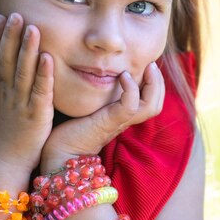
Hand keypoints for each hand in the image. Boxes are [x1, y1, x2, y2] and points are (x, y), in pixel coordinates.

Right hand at [0, 13, 53, 175]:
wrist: (4, 165)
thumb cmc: (7, 137)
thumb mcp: (3, 108)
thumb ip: (4, 89)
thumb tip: (3, 72)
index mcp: (2, 91)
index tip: (1, 16)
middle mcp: (9, 93)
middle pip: (7, 59)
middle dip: (11, 35)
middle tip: (15, 12)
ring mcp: (21, 103)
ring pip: (23, 71)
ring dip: (27, 48)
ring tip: (33, 26)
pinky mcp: (36, 115)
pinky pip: (40, 91)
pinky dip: (44, 73)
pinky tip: (48, 57)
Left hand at [39, 61, 164, 173]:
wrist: (60, 154)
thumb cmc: (70, 131)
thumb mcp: (89, 109)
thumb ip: (98, 98)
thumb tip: (98, 77)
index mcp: (122, 117)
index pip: (151, 103)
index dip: (155, 84)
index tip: (148, 66)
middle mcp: (125, 120)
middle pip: (156, 105)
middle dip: (159, 82)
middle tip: (152, 65)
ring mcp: (119, 122)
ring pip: (151, 106)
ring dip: (154, 84)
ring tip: (147, 68)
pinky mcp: (109, 122)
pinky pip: (131, 105)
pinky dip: (131, 88)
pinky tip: (124, 76)